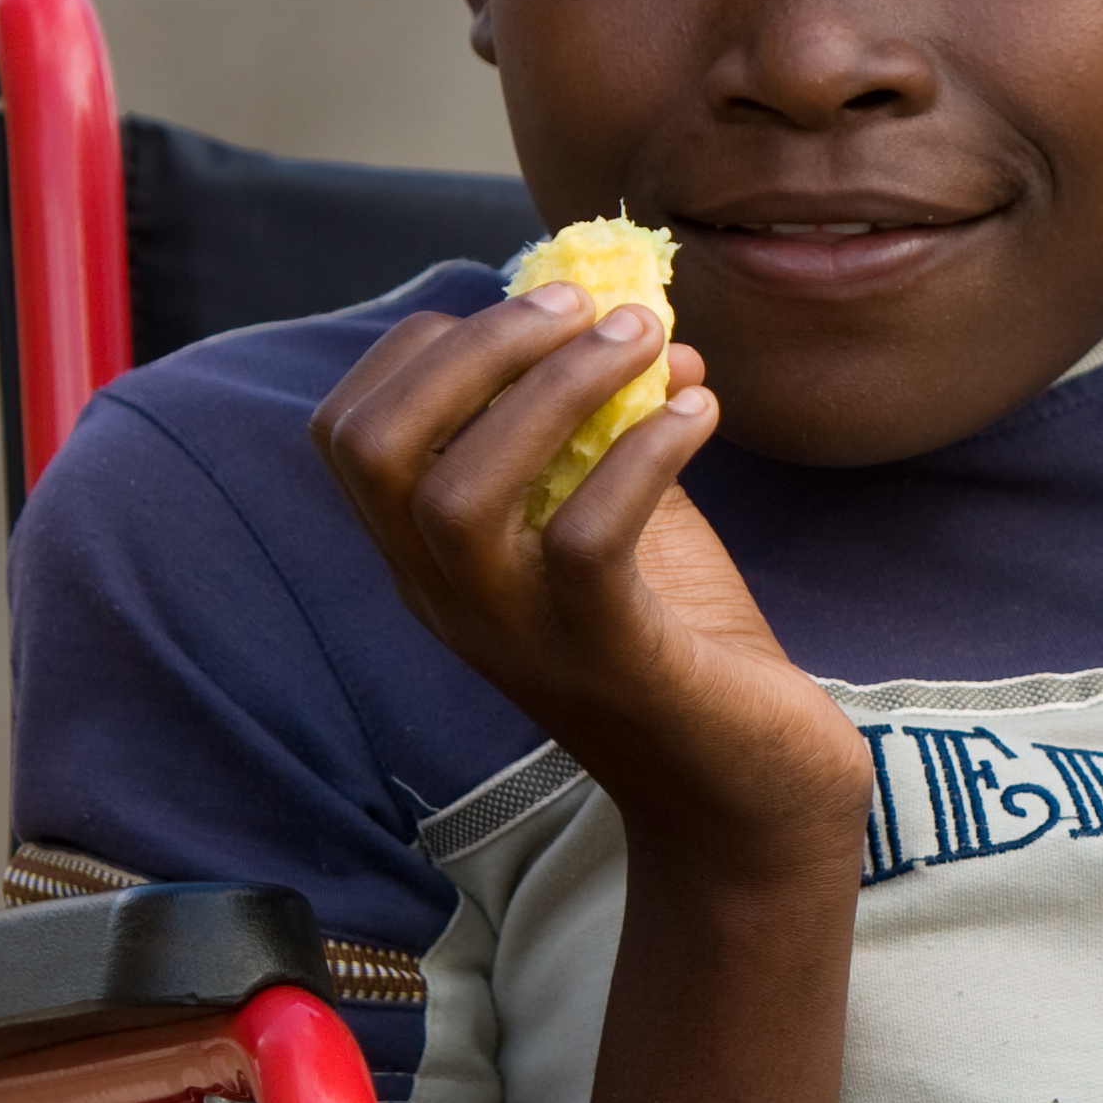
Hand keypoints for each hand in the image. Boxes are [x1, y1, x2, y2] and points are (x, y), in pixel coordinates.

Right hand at [311, 286, 872, 882]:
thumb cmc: (680, 648)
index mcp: (432, 563)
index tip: (531, 309)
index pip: (351, 435)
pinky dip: (644, 452)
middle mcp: (450, 601)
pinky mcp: (607, 660)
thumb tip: (646, 324)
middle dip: (473, 347)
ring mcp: (519, 637)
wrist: (751, 798)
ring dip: (555, 386)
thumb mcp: (623, 521)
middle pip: (379, 450)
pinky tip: (702, 414)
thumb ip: (610, 432)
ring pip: (460, 492)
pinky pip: (585, 537)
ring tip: (645, 340)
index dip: (423, 346)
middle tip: (581, 305)